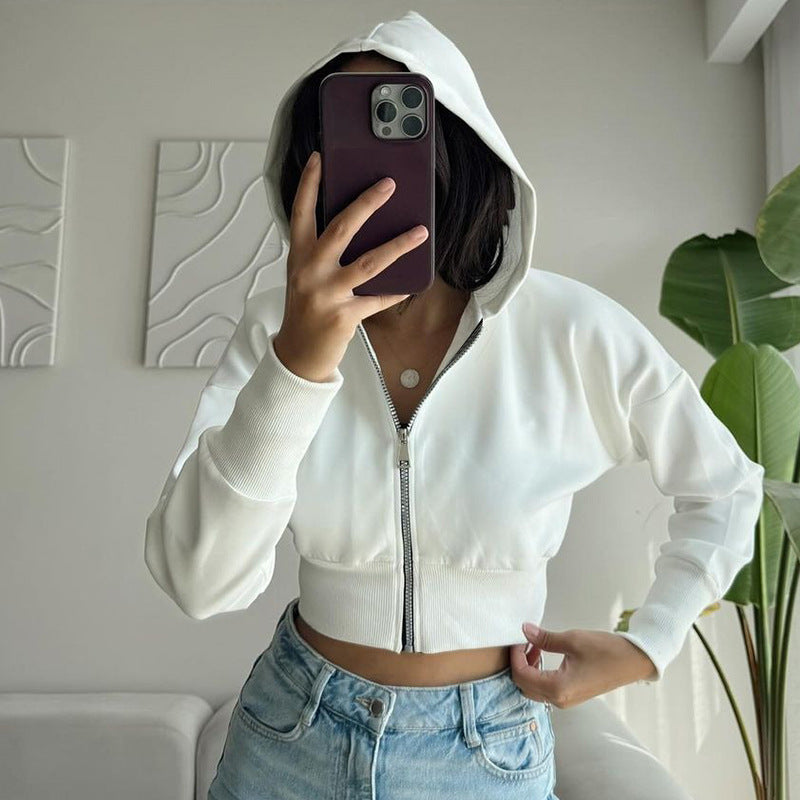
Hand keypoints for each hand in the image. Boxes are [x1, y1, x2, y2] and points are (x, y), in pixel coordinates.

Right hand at [273, 149, 428, 382]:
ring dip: (398, 245)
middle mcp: (310, 271)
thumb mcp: (306, 275)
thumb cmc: (306, 309)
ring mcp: (327, 294)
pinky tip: (413, 284)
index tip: (321, 158)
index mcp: (298, 256)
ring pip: (369, 262)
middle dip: (367, 203)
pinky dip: (397, 291)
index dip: (310, 183)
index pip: (301, 212)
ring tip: (420, 231)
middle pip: (341, 228)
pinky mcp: (344, 316)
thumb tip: (361, 227)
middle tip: (389, 184)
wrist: (298, 355)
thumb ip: (324, 252)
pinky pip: (378, 298)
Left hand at [509, 622, 657, 707]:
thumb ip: (544, 638)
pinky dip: (538, 673)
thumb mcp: (572, 640)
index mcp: (558, 688)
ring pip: (533, 689)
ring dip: (528, 668)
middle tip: (525, 642)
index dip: (515, 656)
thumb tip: (524, 630)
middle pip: (523, 686)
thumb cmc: (606, 650)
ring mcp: (565, 700)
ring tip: (535, 646)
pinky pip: (544, 688)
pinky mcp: (571, 696)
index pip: (522, 676)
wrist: (634, 661)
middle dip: (519, 663)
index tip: (518, 638)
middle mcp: (559, 700)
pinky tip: (543, 654)